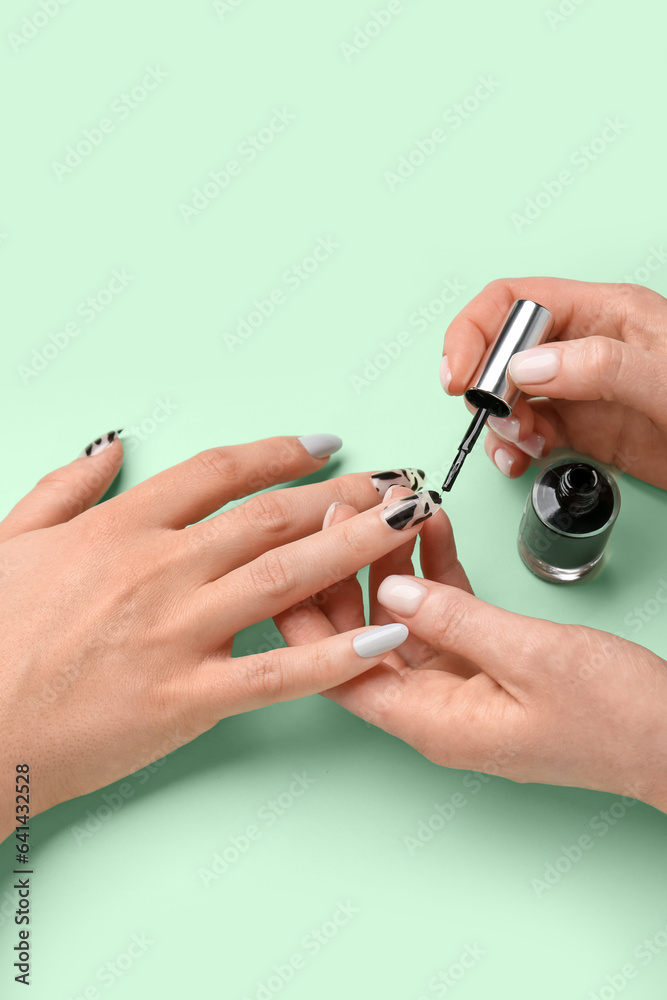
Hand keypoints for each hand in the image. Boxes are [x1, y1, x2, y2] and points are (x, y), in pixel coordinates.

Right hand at [0, 433, 437, 839]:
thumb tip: (110, 447)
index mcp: (120, 528)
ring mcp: (177, 633)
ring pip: (286, 577)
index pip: (217, 472)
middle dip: (340, 496)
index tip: (324, 445)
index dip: (279, 452)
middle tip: (391, 485)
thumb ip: (66, 487)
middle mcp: (159, 569)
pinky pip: (279, 673)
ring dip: (356, 547)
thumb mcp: (11, 540)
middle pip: (270, 517)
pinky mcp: (188, 698)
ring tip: (409, 528)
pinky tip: (386, 635)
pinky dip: (338, 655)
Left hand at [276, 489, 666, 812]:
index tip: (289, 557)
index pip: (337, 671)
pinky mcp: (486, 662)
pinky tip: (434, 527)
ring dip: (393, 562)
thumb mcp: (531, 657)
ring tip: (390, 504)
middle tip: (341, 512)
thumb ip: (454, 621)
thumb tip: (390, 591)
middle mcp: (434, 706)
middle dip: (344, 573)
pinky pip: (445, 611)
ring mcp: (459, 683)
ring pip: (401, 616)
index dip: (304, 617)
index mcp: (431, 721)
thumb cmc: (615, 717)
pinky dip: (437, 568)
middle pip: (361, 638)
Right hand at [441, 278, 666, 487]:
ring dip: (498, 421)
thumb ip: (598, 365)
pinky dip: (514, 446)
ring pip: (510, 395)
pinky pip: (530, 431)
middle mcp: (584, 347)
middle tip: (496, 416)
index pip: (514, 301)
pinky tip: (524, 457)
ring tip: (516, 444)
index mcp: (602, 312)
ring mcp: (581, 390)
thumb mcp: (665, 377)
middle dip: (486, 385)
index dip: (475, 331)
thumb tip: (526, 367)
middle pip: (503, 350)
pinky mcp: (585, 430)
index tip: (459, 375)